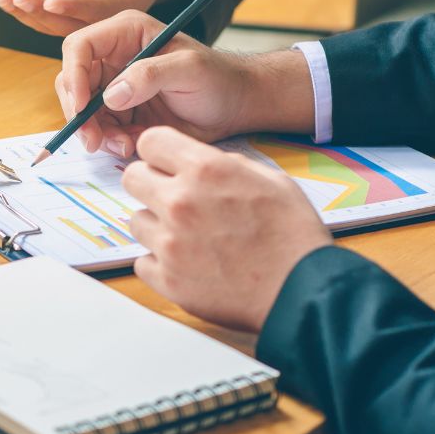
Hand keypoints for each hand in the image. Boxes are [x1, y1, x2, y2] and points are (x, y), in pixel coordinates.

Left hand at [0, 0, 178, 36]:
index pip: (98, 9)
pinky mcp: (65, 7)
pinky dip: (20, 7)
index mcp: (125, 2)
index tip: (51, 0)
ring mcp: (80, 15)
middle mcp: (100, 17)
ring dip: (23, 12)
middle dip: (41, 13)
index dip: (75, 6)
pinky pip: (41, 12)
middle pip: (68, 23)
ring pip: (49, 22)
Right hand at [56, 10, 314, 156]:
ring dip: (94, 132)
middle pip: (72, 82)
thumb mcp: (188, 70)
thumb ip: (149, 75)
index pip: (80, 47)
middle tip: (92, 140)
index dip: (74, 75)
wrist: (234, 106)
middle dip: (79, 113)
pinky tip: (130, 145)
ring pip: (82, 110)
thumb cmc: (218, 78)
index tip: (83, 106)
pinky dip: (108, 142)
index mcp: (126, 33)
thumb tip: (111, 95)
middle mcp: (113, 57)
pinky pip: (98, 129)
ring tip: (123, 145)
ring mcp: (114, 86)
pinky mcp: (119, 112)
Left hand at [122, 127, 331, 331]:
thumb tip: (197, 161)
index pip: (149, 142)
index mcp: (206, 170)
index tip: (166, 164)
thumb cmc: (293, 236)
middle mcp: (180, 202)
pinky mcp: (166, 279)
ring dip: (157, 227)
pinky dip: (160, 263)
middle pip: (131, 178)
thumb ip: (226, 164)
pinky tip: (188, 264)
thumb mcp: (272, 180)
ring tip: (190, 238)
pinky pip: (142, 261)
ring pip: (136, 221)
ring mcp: (170, 243)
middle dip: (150, 184)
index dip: (159, 152)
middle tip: (173, 200)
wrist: (303, 291)